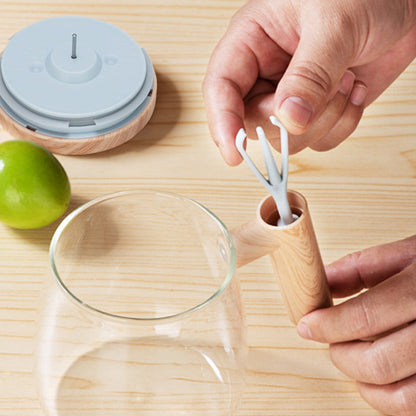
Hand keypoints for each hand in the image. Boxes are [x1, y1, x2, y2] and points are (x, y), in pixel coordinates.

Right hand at [203, 0, 415, 164]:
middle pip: (253, 121)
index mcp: (252, 40)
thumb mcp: (335, 24)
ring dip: (322, 121)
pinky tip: (354, 90)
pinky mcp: (318, 110)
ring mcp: (292, 95)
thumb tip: (288, 119)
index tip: (236, 155)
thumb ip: (309, 74)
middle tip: (323, 92)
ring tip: (344, 81)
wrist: (408, 0)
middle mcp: (267, 72)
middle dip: (290, 120)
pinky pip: (318, 140)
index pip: (221, 87)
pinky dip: (342, 125)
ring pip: (286, 138)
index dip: (223, 122)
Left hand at [297, 235, 415, 415]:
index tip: (307, 325)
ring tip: (353, 362)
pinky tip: (381, 379)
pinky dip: (391, 400)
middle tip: (331, 342)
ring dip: (364, 384)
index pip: (367, 315)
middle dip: (342, 356)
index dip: (328, 325)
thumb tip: (321, 282)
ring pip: (402, 395)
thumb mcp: (409, 252)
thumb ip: (361, 267)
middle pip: (379, 361)